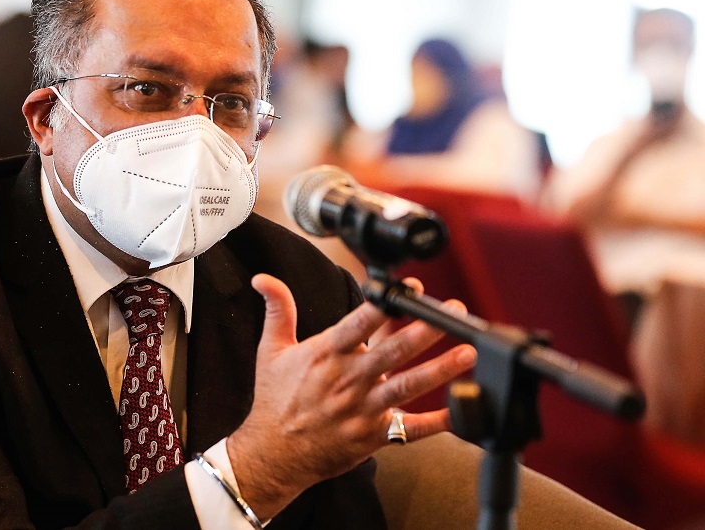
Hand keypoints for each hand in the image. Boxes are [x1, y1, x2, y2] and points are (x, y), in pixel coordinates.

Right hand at [226, 274, 475, 520]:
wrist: (273, 452)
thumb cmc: (275, 399)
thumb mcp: (271, 350)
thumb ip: (278, 310)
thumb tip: (263, 279)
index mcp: (325, 355)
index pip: (359, 323)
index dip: (385, 305)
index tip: (409, 287)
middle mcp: (347, 380)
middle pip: (392, 352)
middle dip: (425, 330)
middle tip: (453, 311)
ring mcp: (362, 409)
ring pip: (408, 387)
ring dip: (441, 370)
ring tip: (468, 353)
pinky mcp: (373, 436)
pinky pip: (410, 429)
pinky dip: (437, 423)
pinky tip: (461, 411)